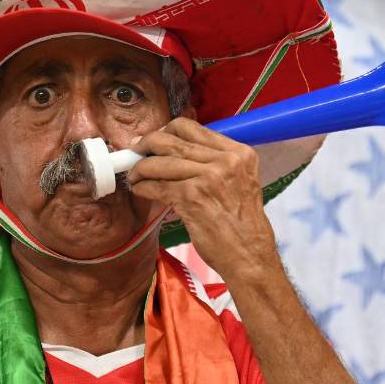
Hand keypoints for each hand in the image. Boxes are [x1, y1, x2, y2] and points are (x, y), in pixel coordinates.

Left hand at [126, 117, 280, 280]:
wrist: (250, 256)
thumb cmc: (242, 224)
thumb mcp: (239, 182)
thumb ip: (216, 163)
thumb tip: (177, 150)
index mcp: (238, 153)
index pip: (191, 128)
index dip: (166, 131)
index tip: (155, 141)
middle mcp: (225, 160)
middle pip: (171, 140)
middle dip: (147, 144)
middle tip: (136, 152)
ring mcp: (208, 177)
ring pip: (160, 162)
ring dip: (140, 168)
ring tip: (134, 175)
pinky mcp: (191, 197)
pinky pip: (157, 185)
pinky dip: (143, 187)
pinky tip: (139, 190)